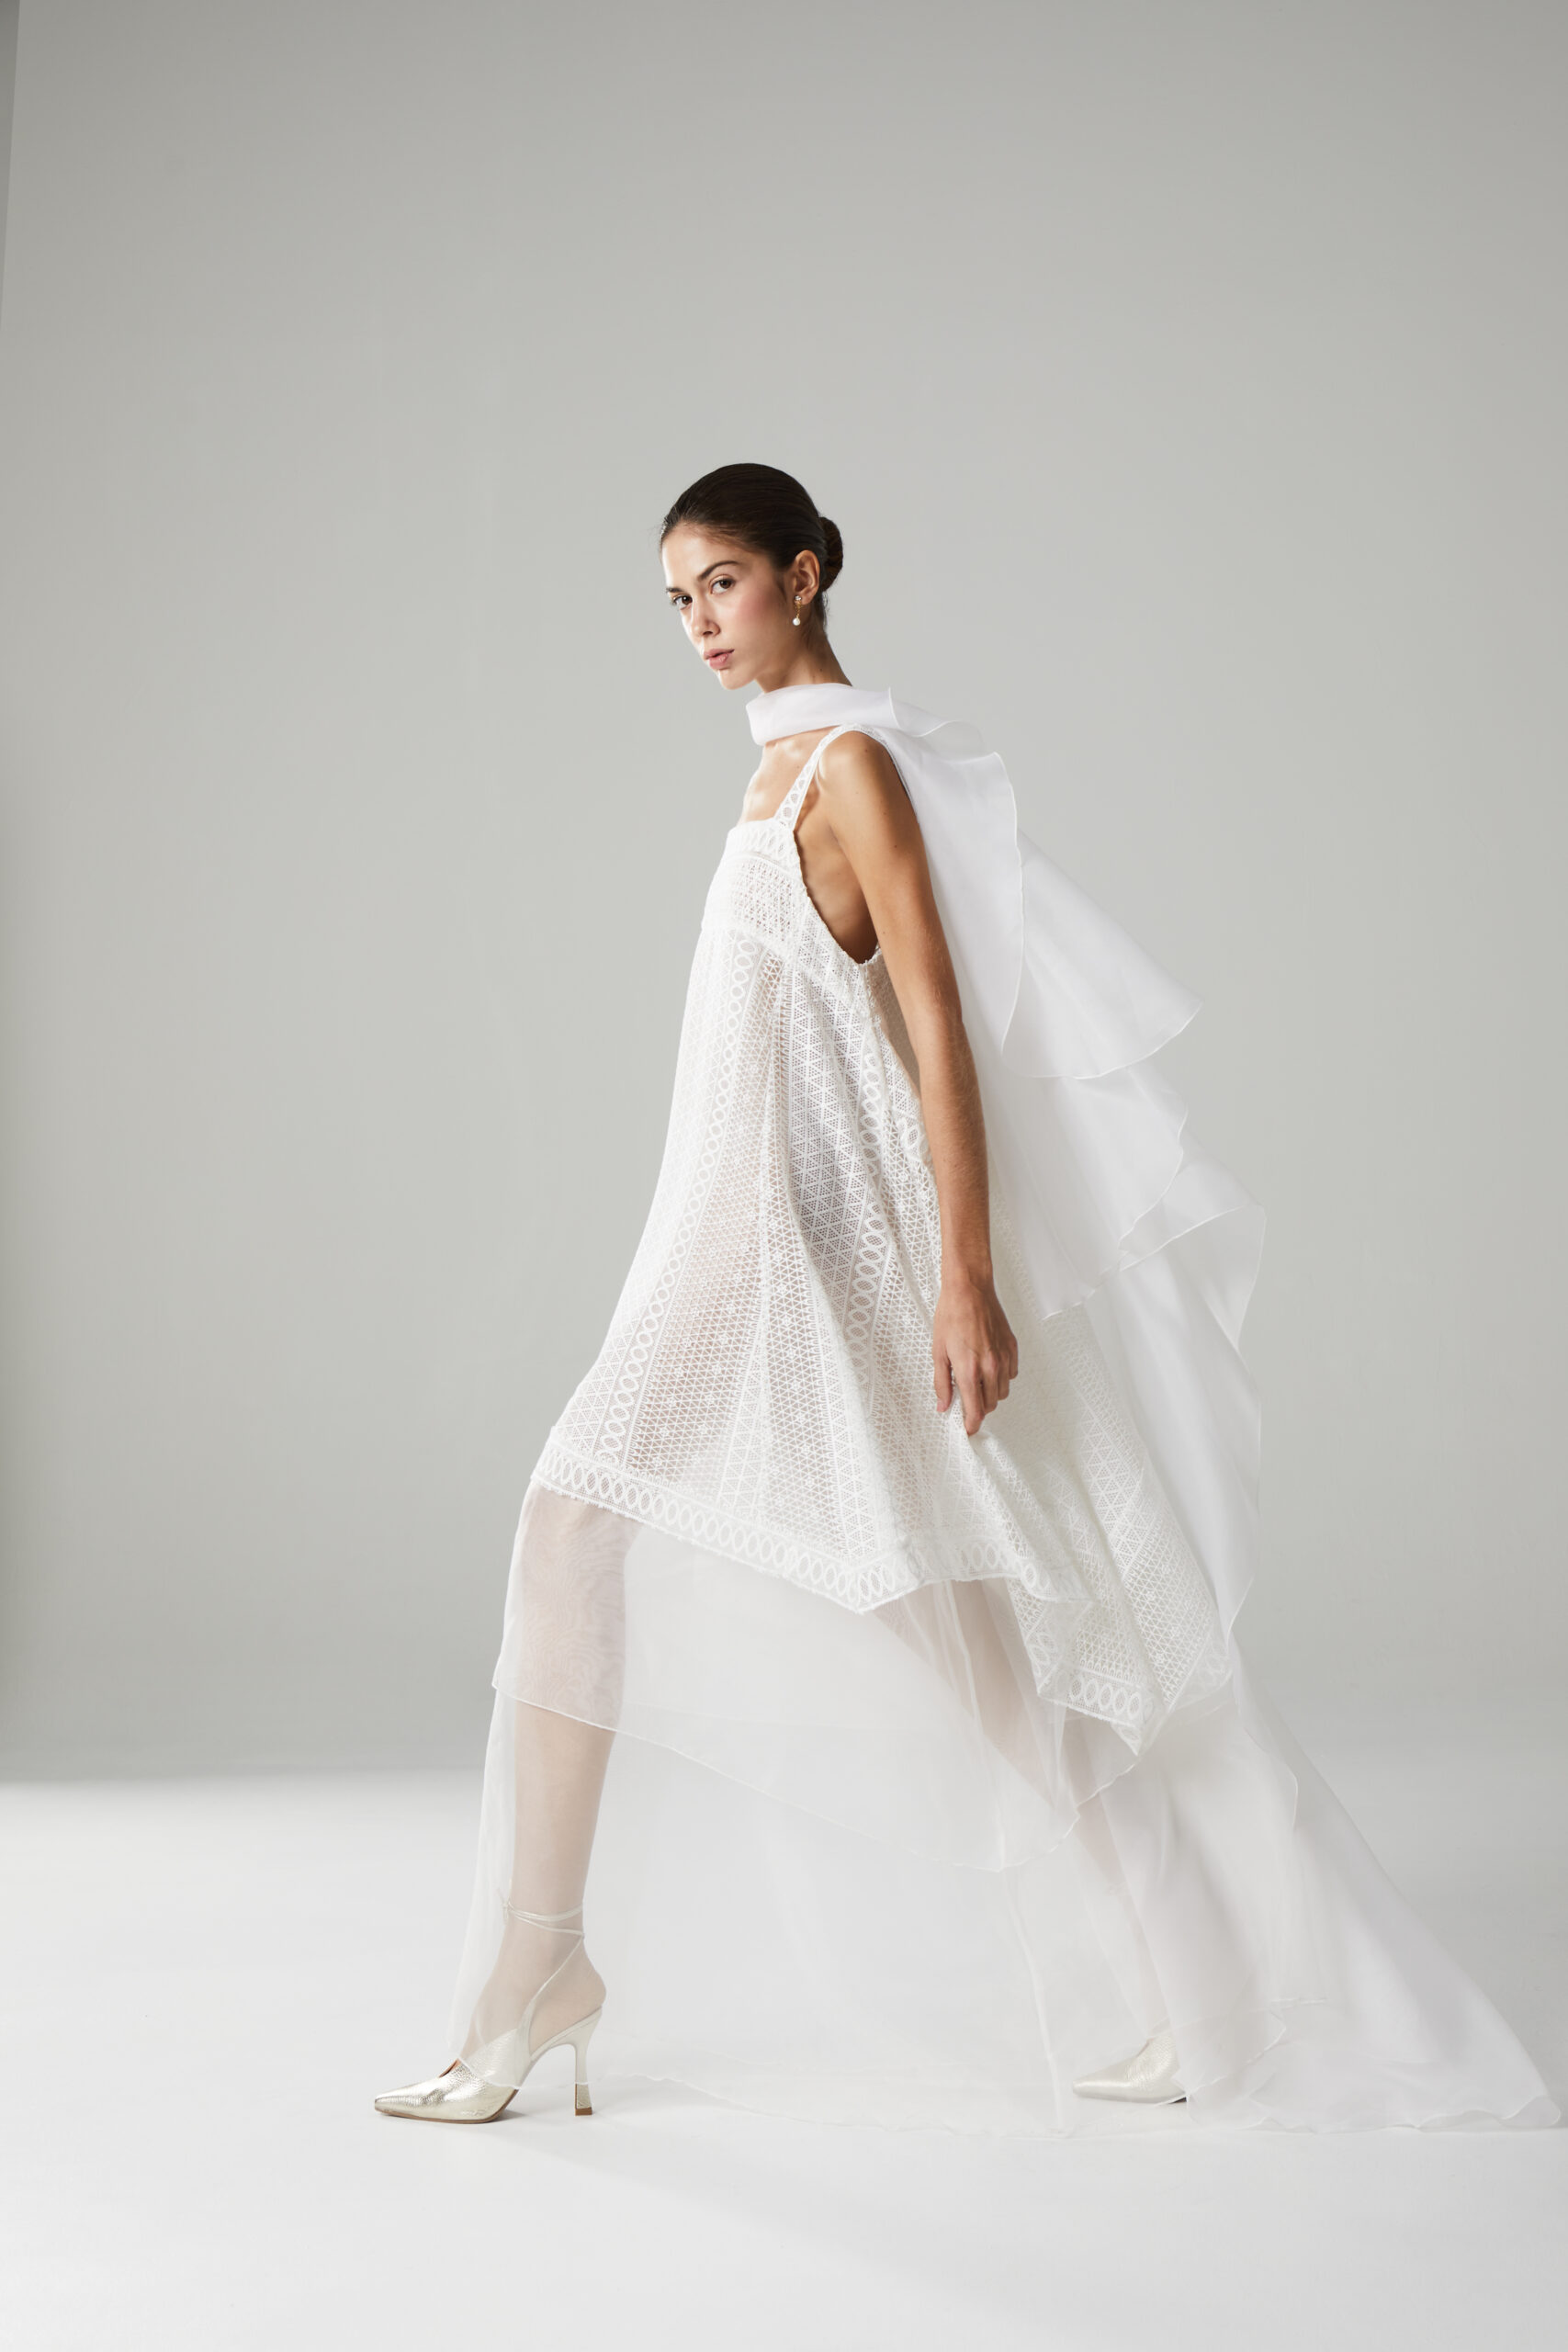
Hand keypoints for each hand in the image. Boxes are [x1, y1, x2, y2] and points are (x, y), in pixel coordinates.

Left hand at [932, 1271, 1018, 1435]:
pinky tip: (989, 1368)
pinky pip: (1011, 1374)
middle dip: (979, 1408)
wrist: (970, 1289)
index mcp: (969, 1370)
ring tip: (978, 1382)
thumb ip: (942, 1383)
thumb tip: (943, 1404)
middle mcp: (990, 1367)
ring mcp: (1004, 1357)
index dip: (972, 1424)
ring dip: (991, 1394)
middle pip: (990, 1404)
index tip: (969, 1429)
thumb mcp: (938, 1351)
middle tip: (968, 1401)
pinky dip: (1002, 1377)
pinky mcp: (1012, 1347)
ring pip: (1002, 1391)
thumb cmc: (952, 1315)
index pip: (975, 1410)